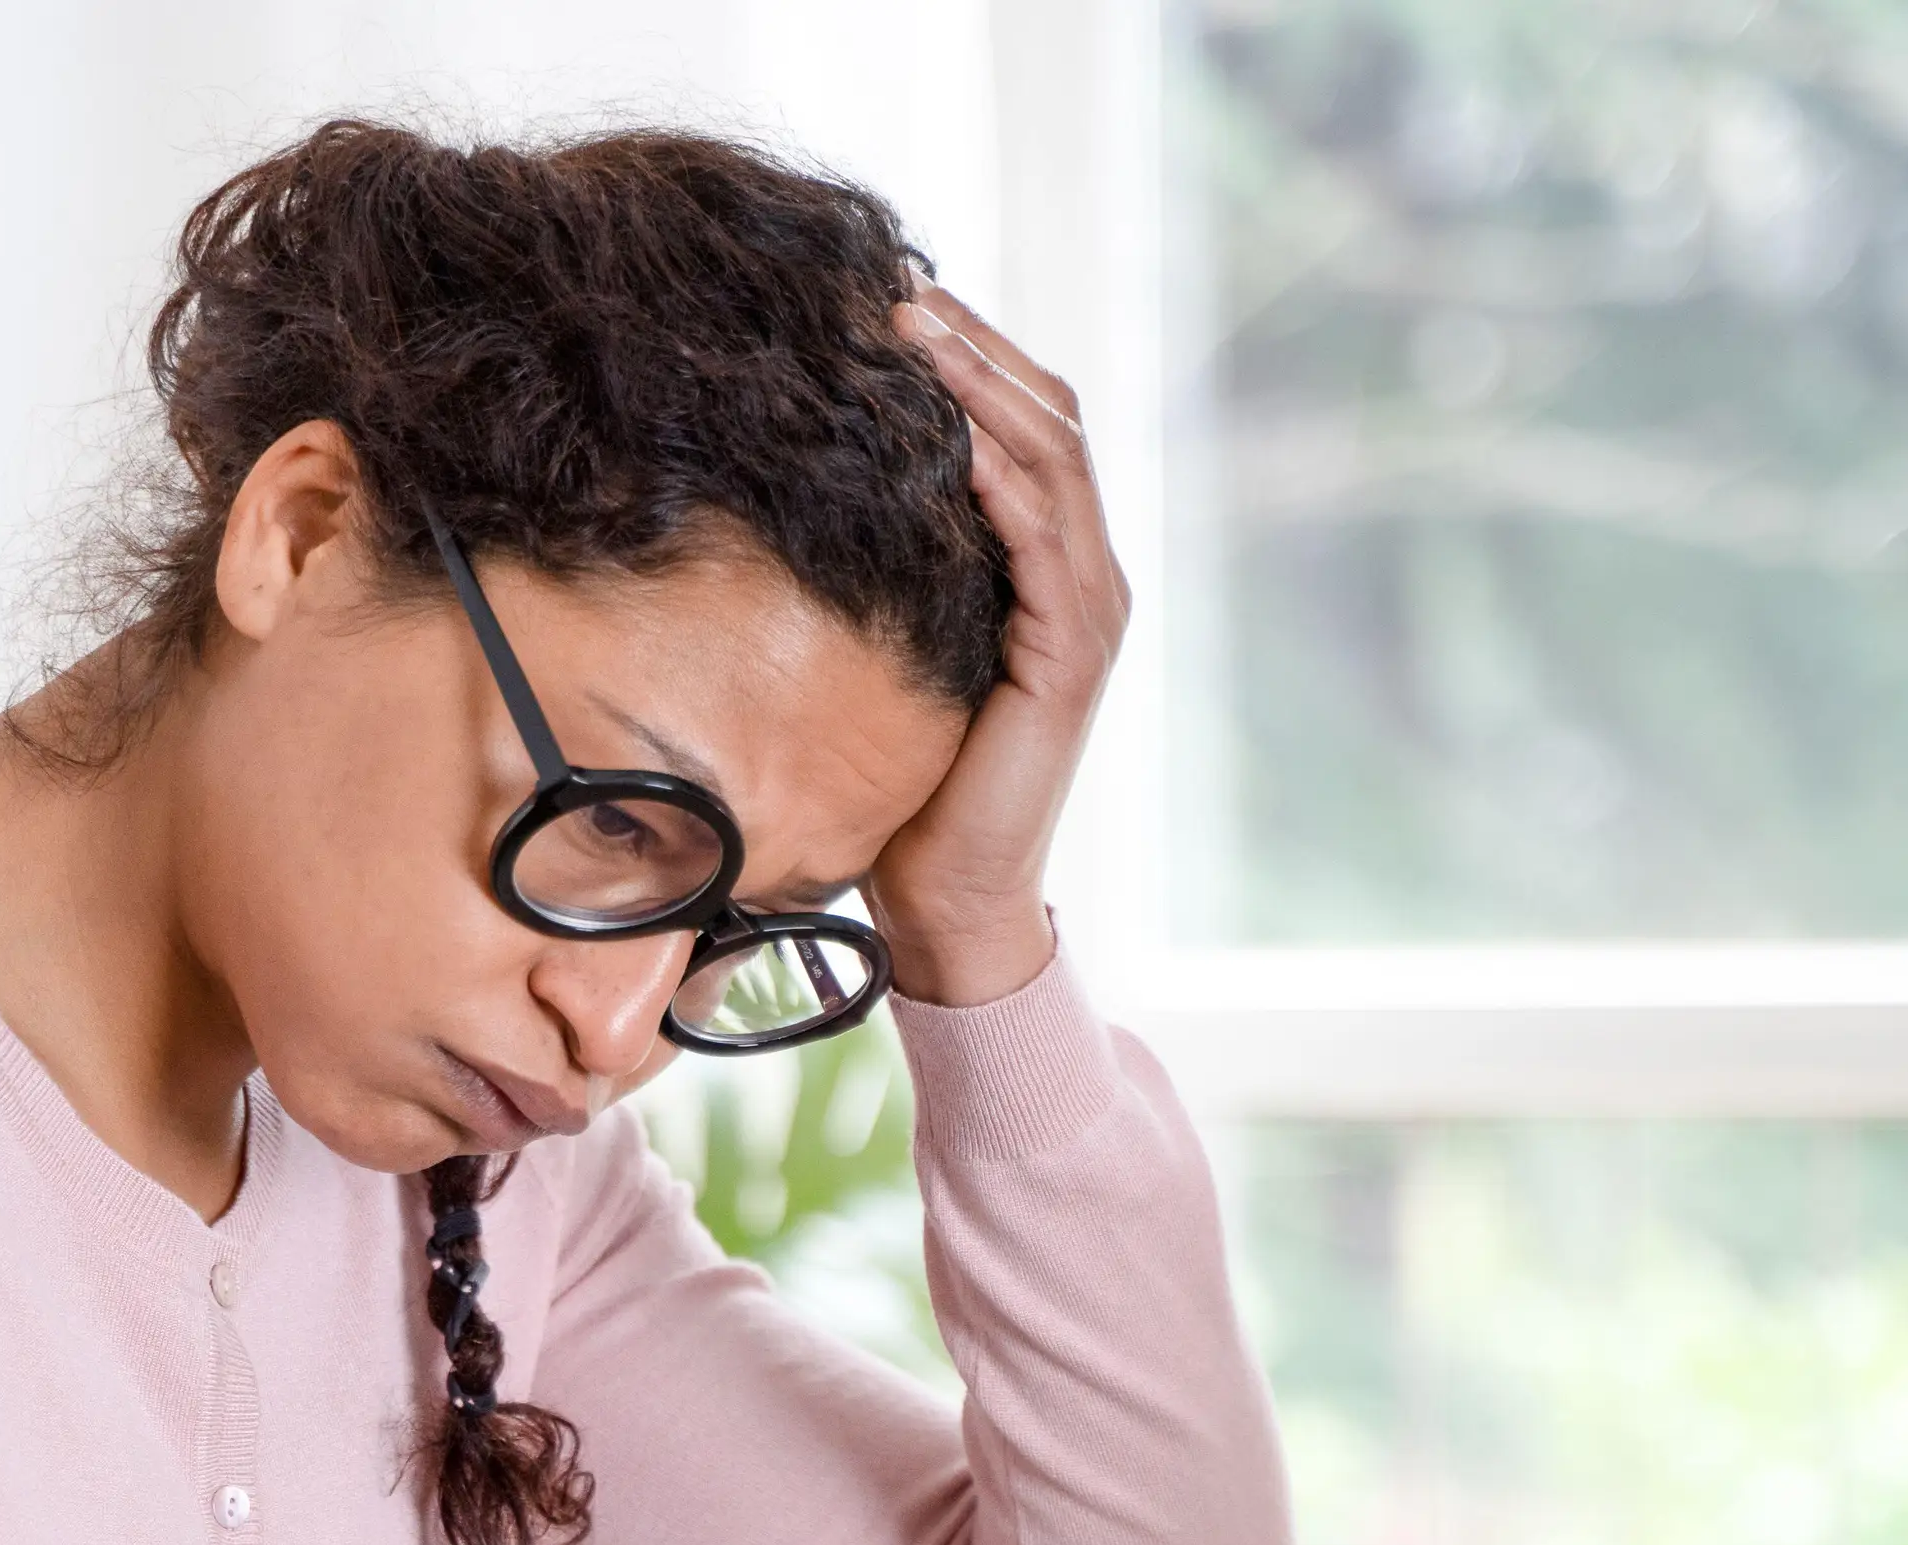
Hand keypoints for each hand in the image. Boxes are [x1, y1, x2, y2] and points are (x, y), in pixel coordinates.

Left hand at [869, 279, 1132, 1006]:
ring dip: (985, 389)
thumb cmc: (909, 781)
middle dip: (975, 345)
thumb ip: (897, 564)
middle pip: (1051, 418)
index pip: (1027, 423)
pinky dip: (1005, 484)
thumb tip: (817, 481)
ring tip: (915, 331)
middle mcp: (1087, 573)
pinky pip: (1046, 547)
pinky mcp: (1074, 657)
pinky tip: (952, 438)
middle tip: (896, 285)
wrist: (949, 896)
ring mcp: (1089, 613)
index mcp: (1052, 561)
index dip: (971, 352)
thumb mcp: (897, 644)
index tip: (892, 295)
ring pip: (1055, 463)